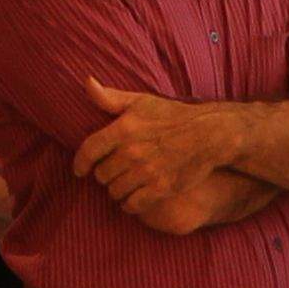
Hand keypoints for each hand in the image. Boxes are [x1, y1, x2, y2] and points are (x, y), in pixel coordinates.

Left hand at [78, 83, 219, 228]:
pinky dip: (129, 205)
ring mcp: (146, 172)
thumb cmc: (173, 116)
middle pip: (102, 175)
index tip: (79, 171)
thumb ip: (111, 98)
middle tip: (113, 174)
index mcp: (123, 129)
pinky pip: (133, 205)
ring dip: (117, 191)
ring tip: (123, 187)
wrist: (209, 134)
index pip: (89, 151)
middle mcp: (132, 152)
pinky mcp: (161, 188)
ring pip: (115, 191)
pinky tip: (133, 200)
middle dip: (105, 176)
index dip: (80, 163)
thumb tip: (86, 82)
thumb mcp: (141, 101)